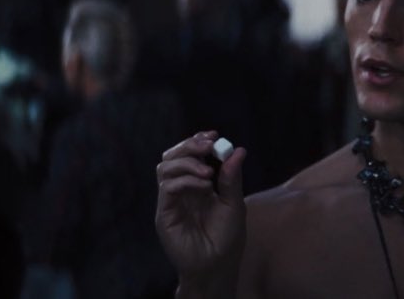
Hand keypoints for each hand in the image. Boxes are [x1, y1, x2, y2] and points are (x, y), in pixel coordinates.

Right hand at [155, 130, 246, 285]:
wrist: (217, 267)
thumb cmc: (226, 238)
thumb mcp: (234, 204)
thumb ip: (232, 178)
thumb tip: (238, 150)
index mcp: (196, 183)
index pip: (189, 154)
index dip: (198, 141)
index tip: (214, 136)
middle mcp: (181, 189)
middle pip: (172, 155)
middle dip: (189, 146)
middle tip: (208, 146)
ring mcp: (171, 201)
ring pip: (165, 167)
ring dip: (187, 162)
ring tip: (208, 172)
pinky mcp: (165, 213)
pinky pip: (167, 188)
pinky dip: (185, 181)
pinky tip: (204, 186)